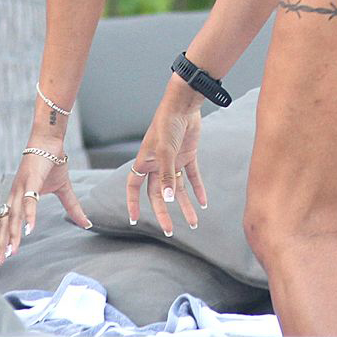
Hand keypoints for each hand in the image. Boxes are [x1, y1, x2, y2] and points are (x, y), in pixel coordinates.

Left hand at [0, 141, 90, 266]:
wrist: (50, 140)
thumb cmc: (52, 162)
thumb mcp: (63, 190)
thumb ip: (72, 208)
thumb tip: (87, 223)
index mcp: (17, 197)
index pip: (3, 221)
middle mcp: (15, 195)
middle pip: (4, 223)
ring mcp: (21, 188)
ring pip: (15, 216)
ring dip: (12, 236)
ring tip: (10, 254)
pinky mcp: (31, 180)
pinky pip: (30, 202)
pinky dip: (29, 217)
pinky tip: (29, 231)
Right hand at [126, 101, 206, 235]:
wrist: (184, 105)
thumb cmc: (167, 124)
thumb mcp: (166, 152)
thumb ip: (166, 176)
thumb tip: (167, 199)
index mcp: (145, 162)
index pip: (134, 187)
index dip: (132, 203)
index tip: (134, 220)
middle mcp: (157, 164)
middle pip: (158, 194)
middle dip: (164, 212)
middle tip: (170, 231)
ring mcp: (173, 161)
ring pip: (177, 189)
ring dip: (185, 205)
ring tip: (194, 223)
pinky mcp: (187, 155)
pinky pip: (192, 177)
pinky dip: (198, 189)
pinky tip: (203, 202)